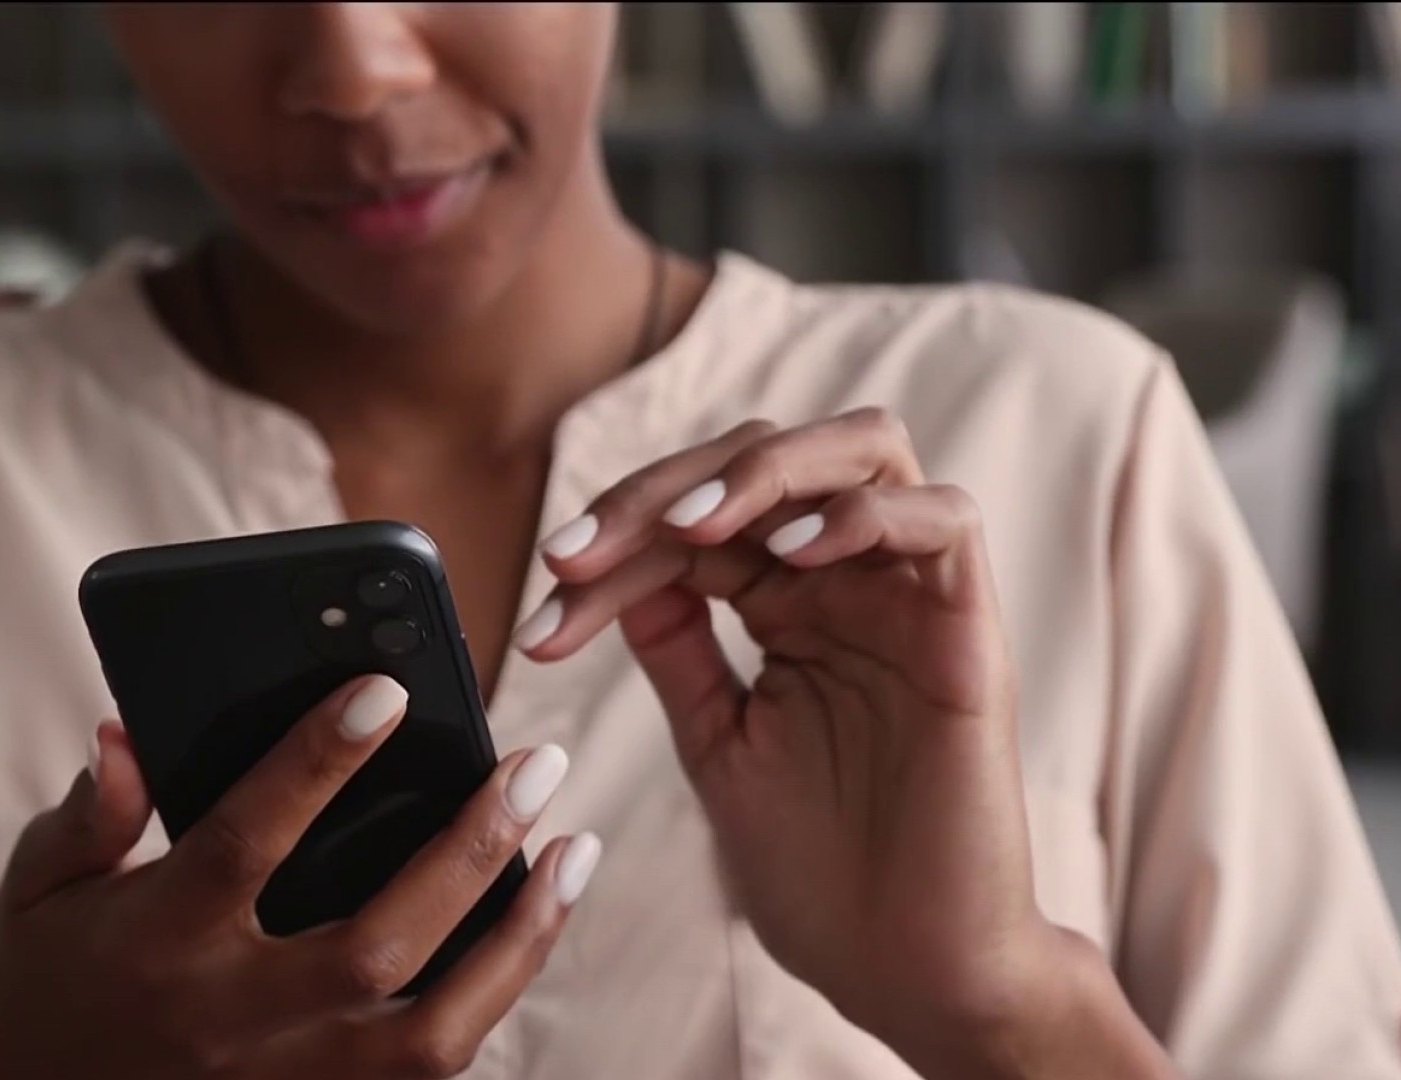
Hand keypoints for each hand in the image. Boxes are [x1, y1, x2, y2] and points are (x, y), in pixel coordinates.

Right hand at [0, 675, 598, 1079]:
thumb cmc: (39, 981)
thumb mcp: (37, 889)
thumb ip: (89, 814)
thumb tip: (126, 731)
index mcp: (153, 942)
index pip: (244, 844)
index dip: (315, 765)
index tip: (387, 688)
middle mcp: (226, 1021)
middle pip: (371, 944)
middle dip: (468, 851)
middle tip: (537, 765)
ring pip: (428, 1032)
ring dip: (516, 940)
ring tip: (575, 850)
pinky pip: (427, 1076)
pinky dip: (491, 1002)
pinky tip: (530, 931)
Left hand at [519, 411, 1166, 1075]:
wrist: (905, 969)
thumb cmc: (817, 867)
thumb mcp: (716, 739)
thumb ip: (676, 646)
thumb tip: (605, 567)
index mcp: (788, 604)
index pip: (697, 520)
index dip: (612, 545)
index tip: (543, 618)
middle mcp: (850, 583)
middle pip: (766, 458)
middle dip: (660, 489)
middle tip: (581, 555)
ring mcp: (912, 599)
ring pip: (865, 449)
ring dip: (762, 470)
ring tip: (686, 528)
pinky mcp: (971, 630)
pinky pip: (946, 520)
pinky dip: (863, 516)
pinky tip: (786, 559)